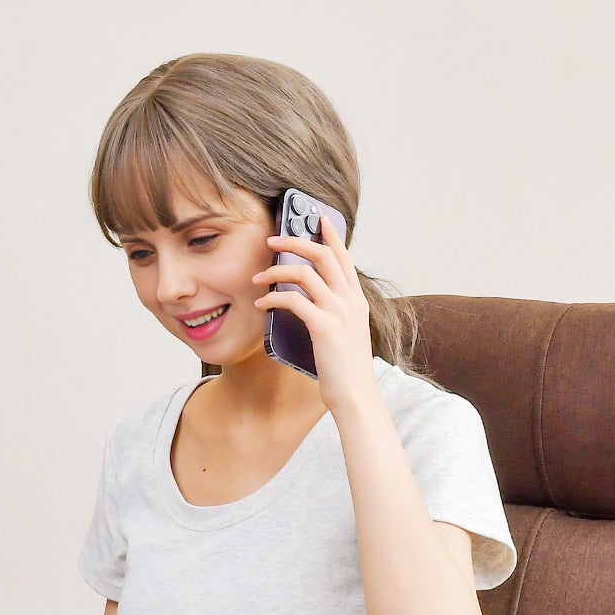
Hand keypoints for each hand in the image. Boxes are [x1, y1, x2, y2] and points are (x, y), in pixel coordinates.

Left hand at [252, 226, 376, 414]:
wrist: (355, 395)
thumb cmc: (346, 371)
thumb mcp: (346, 335)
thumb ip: (335, 315)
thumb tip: (310, 303)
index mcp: (357, 301)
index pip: (344, 258)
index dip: (330, 236)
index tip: (317, 219)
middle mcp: (351, 301)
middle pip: (323, 255)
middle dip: (295, 242)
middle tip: (272, 240)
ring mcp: (339, 312)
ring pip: (305, 273)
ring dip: (276, 270)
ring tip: (257, 278)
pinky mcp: (324, 326)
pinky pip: (293, 300)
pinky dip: (272, 298)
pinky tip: (260, 304)